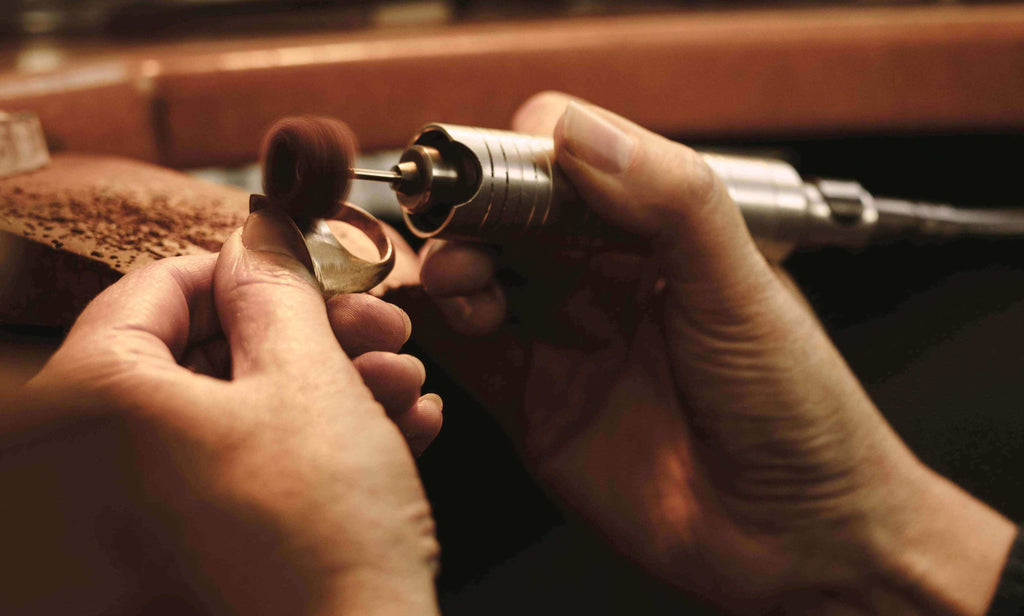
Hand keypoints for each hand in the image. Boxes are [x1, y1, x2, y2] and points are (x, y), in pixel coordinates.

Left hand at [3, 207, 440, 615]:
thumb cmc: (323, 526)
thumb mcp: (307, 376)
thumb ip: (275, 286)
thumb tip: (258, 234)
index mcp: (92, 403)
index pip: (157, 287)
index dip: (251, 267)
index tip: (313, 271)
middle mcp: (90, 460)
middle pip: (206, 351)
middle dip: (313, 335)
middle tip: (379, 330)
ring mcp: (137, 511)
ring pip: (237, 409)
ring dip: (333, 387)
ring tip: (404, 388)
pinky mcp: (187, 544)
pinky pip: (245, 466)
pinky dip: (314, 443)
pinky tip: (396, 429)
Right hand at [415, 92, 1014, 613]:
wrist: (797, 535)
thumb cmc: (798, 407)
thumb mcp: (742, 288)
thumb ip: (673, 202)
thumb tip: (582, 131)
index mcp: (656, 232)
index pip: (568, 165)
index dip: (521, 160)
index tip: (492, 174)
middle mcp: (604, 278)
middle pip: (509, 218)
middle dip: (471, 212)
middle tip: (452, 224)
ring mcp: (565, 339)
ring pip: (480, 279)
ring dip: (451, 268)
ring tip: (458, 282)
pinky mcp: (535, 404)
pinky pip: (470, 356)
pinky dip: (438, 334)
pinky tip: (438, 326)